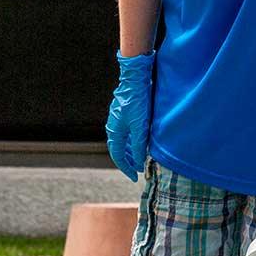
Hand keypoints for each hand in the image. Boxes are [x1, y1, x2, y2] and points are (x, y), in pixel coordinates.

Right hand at [105, 52, 153, 181]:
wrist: (135, 78)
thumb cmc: (137, 101)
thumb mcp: (140, 126)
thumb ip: (139, 145)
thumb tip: (139, 161)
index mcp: (114, 131)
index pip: (117, 156)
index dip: (126, 168)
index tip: (134, 177)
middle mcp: (113, 126)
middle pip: (119, 149)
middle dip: (129, 160)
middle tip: (140, 169)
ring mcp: (118, 119)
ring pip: (123, 140)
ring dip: (131, 150)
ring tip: (141, 157)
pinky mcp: (124, 112)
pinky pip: (127, 132)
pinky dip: (133, 140)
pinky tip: (142, 140)